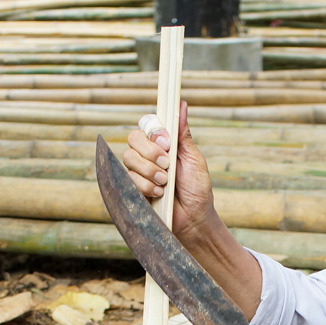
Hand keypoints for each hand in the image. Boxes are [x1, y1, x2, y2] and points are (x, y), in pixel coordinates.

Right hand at [121, 101, 217, 240]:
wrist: (194, 219)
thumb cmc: (197, 189)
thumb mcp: (194, 159)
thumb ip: (183, 134)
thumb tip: (181, 106)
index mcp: (163, 144)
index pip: (147, 124)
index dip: (153, 129)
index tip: (167, 142)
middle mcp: (147, 155)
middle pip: (133, 138)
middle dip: (151, 151)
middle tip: (167, 165)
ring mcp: (138, 172)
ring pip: (128, 158)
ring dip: (150, 171)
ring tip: (165, 183)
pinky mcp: (132, 189)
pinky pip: (128, 179)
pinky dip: (146, 186)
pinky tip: (159, 194)